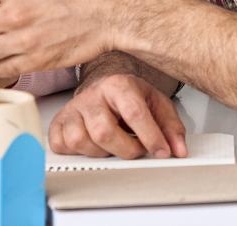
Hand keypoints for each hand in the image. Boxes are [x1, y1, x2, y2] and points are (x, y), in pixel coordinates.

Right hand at [49, 73, 186, 158]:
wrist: (104, 84)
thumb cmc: (129, 96)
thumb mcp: (156, 103)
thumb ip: (170, 126)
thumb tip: (178, 150)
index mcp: (118, 84)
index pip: (134, 112)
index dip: (150, 137)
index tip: (161, 152)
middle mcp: (93, 94)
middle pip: (103, 131)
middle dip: (125, 149)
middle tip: (136, 149)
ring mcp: (73, 108)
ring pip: (80, 140)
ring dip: (100, 152)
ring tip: (112, 145)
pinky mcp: (59, 121)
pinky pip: (61, 144)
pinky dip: (77, 151)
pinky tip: (91, 144)